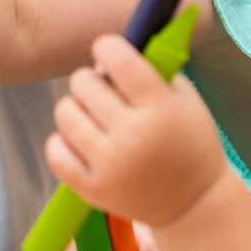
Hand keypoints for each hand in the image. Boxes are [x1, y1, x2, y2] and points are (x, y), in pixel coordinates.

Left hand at [46, 35, 227, 227]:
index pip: (119, 60)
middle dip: (91, 80)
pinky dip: (63, 141)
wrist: (195, 204)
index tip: (108, 51)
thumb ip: (148, 70)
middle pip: (84, 83)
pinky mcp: (93, 190)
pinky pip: (55, 151)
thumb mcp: (184, 99)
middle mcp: (134, 137)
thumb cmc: (189, 142)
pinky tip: (82, 141)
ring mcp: (111, 166)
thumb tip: (102, 54)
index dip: (107, 46)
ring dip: (76, 108)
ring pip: (65, 113)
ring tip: (94, 116)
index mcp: (161, 109)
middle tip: (104, 91)